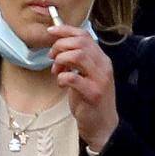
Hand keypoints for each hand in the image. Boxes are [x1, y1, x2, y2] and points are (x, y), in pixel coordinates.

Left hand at [48, 19, 118, 151]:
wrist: (102, 125)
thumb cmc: (90, 99)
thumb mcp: (86, 75)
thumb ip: (77, 60)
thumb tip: (58, 44)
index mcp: (101, 59)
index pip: (85, 36)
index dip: (65, 30)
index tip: (50, 32)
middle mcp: (103, 66)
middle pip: (80, 43)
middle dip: (60, 46)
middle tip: (52, 56)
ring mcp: (100, 79)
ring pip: (78, 56)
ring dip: (61, 60)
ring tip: (56, 70)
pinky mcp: (93, 93)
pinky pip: (73, 78)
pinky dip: (62, 77)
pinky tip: (61, 83)